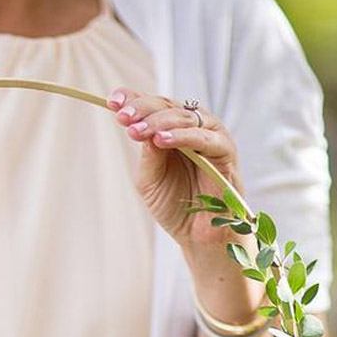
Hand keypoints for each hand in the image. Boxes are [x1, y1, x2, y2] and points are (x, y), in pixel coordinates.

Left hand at [108, 88, 241, 249]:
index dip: (134, 100)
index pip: (153, 106)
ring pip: (184, 118)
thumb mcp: (150, 180)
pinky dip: (182, 136)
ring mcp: (210, 137)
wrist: (198, 236)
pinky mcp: (225, 152)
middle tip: (123, 117)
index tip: (112, 101)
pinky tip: (160, 140)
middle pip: (167, 106)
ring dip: (158, 121)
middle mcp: (192, 128)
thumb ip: (147, 155)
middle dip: (142, 109)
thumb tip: (141, 127)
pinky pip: (204, 138)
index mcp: (172, 131)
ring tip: (136, 131)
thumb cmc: (175, 206)